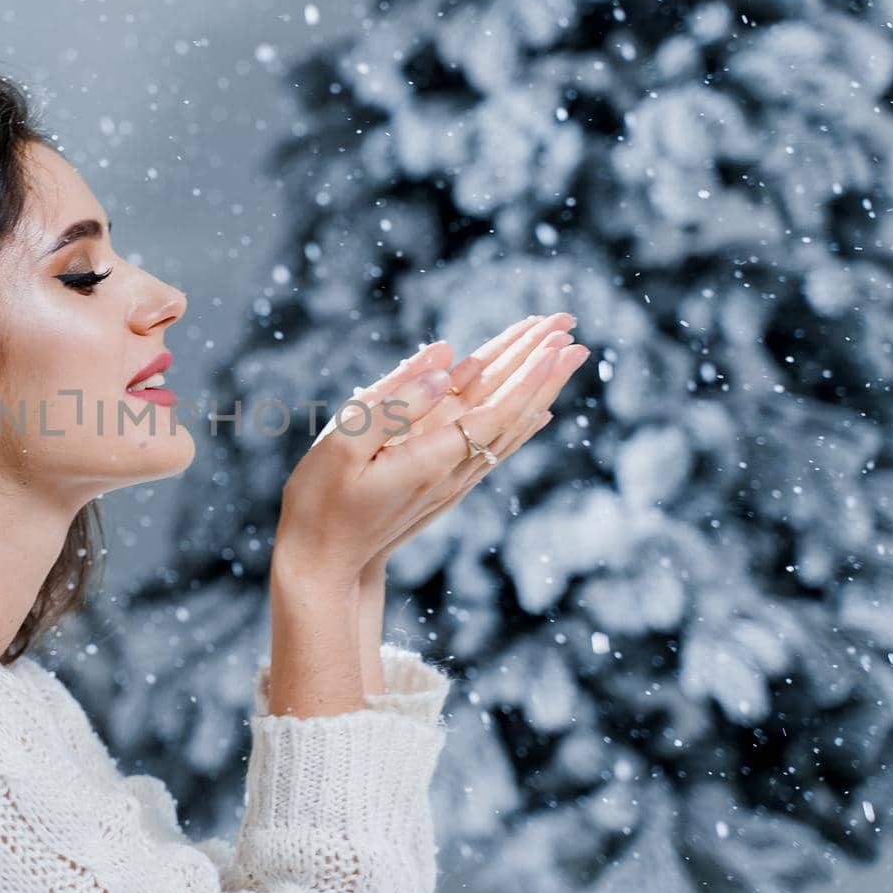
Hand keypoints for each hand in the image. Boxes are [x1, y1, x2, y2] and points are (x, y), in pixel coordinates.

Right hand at [275, 312, 587, 596]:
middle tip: (571, 327)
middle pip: (511, 413)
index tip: (555, 338)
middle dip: (541, 368)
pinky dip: (522, 423)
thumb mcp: (343, 443)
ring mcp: (452, 483)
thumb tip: (445, 364)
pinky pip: (496, 447)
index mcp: (430, 457)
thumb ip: (395, 401)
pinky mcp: (444, 488)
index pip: (495, 409)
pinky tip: (539, 412)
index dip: (526, 373)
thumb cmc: (322, 501)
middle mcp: (452, 472)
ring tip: (567, 356)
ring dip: (539, 389)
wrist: (323, 565)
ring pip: (509, 429)